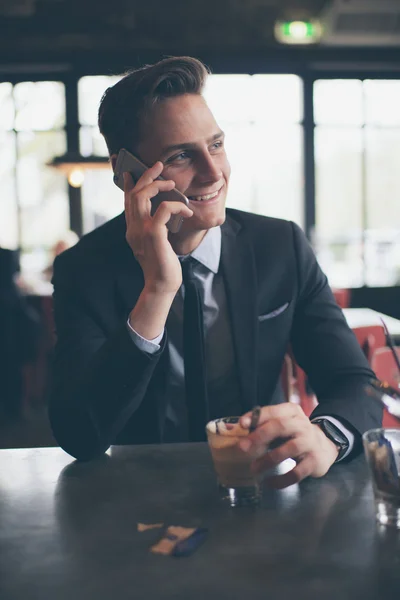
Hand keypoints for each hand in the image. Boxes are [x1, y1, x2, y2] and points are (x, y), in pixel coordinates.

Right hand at [124, 162, 192, 294]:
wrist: (161, 285)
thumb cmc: (162, 266)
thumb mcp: (155, 243)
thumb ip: (153, 228)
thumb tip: (162, 212)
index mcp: (132, 230)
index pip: (127, 201)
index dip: (129, 184)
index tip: (131, 171)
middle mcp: (133, 228)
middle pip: (134, 193)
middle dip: (146, 176)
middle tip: (159, 166)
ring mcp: (141, 231)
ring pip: (142, 196)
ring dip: (157, 185)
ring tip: (171, 184)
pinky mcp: (154, 235)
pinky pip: (163, 209)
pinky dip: (176, 205)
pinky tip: (186, 210)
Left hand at [239, 404, 339, 488]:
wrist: (325, 446)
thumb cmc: (294, 434)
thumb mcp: (281, 425)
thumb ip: (260, 426)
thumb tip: (230, 429)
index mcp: (291, 412)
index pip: (272, 411)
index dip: (257, 417)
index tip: (242, 424)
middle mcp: (302, 424)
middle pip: (280, 426)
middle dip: (259, 436)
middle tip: (242, 447)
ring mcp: (309, 442)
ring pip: (289, 448)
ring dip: (268, 459)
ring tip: (254, 468)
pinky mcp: (314, 461)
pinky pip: (297, 472)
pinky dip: (282, 479)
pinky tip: (270, 483)